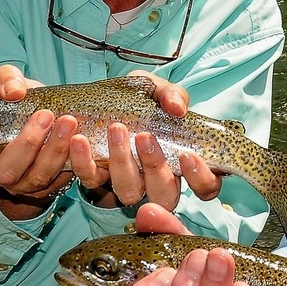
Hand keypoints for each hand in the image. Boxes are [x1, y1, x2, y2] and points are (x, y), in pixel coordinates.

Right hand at [0, 65, 76, 218]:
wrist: (54, 119)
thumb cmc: (22, 105)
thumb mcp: (11, 86)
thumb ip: (6, 79)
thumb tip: (13, 92)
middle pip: (1, 173)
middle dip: (25, 145)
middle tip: (44, 115)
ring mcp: (22, 184)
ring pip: (35, 178)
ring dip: (53, 149)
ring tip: (68, 121)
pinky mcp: (50, 187)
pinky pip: (61, 182)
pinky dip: (73, 161)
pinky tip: (80, 139)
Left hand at [68, 70, 223, 208]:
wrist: (100, 99)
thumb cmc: (140, 99)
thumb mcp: (157, 90)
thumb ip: (171, 95)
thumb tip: (177, 108)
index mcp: (183, 162)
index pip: (206, 186)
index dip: (201, 178)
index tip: (187, 155)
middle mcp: (157, 179)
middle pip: (166, 195)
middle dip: (155, 168)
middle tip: (144, 137)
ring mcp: (128, 183)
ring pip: (129, 192)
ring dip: (121, 162)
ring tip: (115, 129)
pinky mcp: (97, 179)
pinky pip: (91, 180)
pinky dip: (84, 161)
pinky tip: (80, 139)